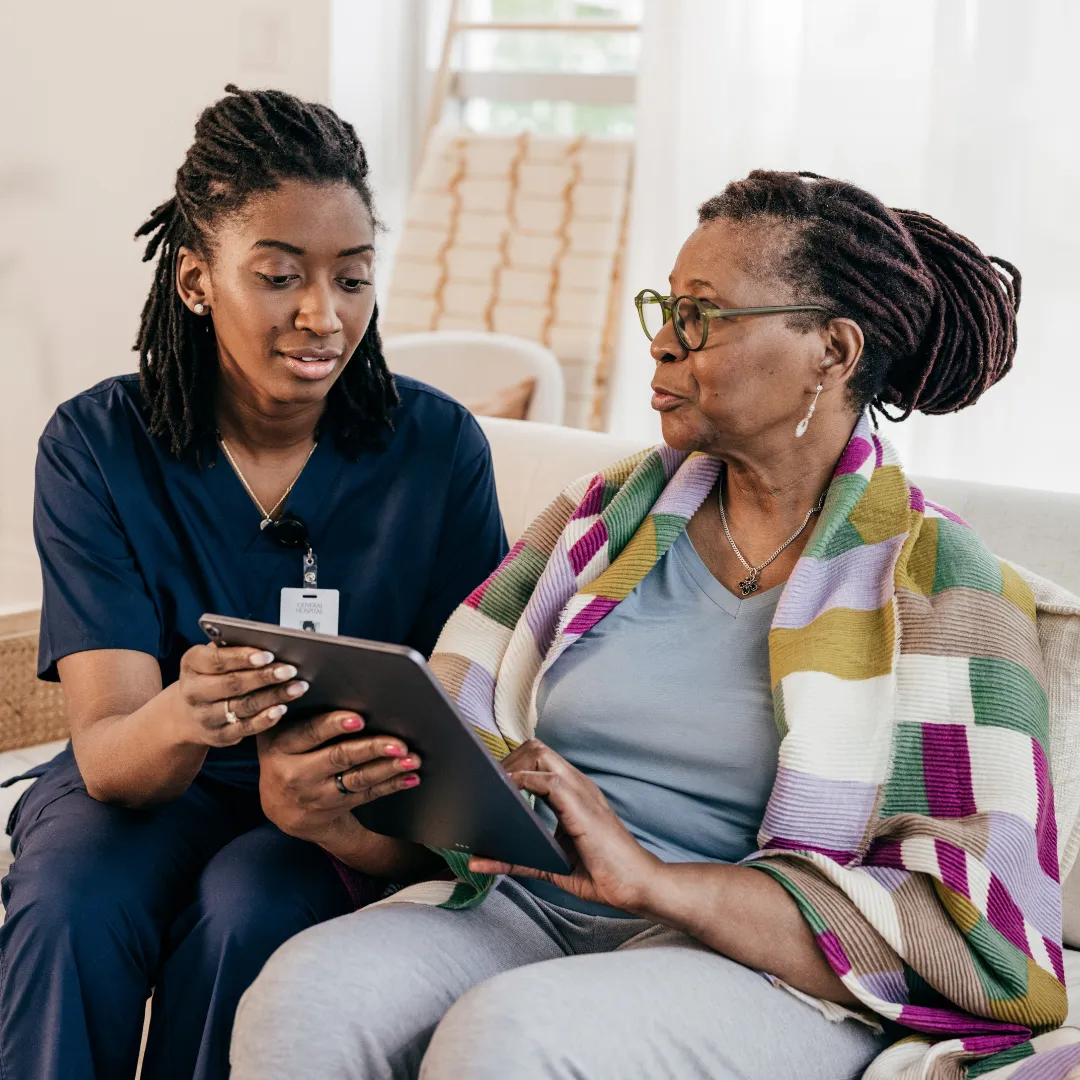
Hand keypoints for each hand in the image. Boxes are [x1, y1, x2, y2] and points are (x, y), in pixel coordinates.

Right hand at [172, 644, 309, 747]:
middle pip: (232, 684)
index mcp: (191, 664)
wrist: (186, 714)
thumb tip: (271, 640)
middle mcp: (193, 692)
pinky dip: (264, 720)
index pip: (216, 660)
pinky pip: (244, 729)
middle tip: (291, 670)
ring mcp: (205, 717)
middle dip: (264, 677)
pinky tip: (282, 709)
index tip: (268, 655)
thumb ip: (235, 647)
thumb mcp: (213, 657)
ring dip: (273, 696)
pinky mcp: (218, 736)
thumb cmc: (211, 675)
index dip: (243, 657)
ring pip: (242, 706)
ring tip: (298, 687)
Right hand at [257, 710, 421, 844]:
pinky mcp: (335, 807)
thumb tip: (342, 687)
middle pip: (339, 757)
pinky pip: (367, 794)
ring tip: (411, 759)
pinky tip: (410, 777)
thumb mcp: (281, 738)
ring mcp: (317, 794)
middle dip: (371, 749)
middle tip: (398, 743)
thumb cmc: (287, 757)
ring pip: (358, 779)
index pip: (309, 733)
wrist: (280, 808)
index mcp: (281, 746)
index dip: (333, 725)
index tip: (359, 719)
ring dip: (388, 768)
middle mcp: (296, 773)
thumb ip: (302, 718)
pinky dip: (392, 784)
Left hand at [468, 739, 661, 912]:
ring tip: (491, 787)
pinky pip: (550, 781)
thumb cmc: (601, 875)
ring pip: (540, 754)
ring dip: (512, 765)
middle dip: (507, 759)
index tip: (489, 783)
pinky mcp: (582, 807)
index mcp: (573, 793)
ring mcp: (581, 792)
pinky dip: (525, 781)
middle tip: (485, 784)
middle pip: (536, 747)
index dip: (512, 764)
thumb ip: (517, 860)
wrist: (637, 886)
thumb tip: (478, 862)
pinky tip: (508, 793)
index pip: (539, 759)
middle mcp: (577, 785)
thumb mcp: (550, 865)